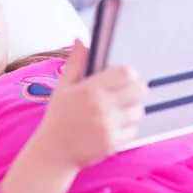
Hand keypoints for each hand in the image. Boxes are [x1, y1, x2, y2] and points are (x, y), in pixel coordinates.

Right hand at [37, 39, 147, 167]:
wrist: (53, 152)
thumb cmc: (58, 117)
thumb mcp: (63, 87)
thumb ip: (76, 63)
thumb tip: (80, 40)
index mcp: (89, 89)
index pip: (126, 73)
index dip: (128, 74)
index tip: (122, 78)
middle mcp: (101, 107)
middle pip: (139, 90)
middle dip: (135, 90)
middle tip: (124, 94)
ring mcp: (109, 126)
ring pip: (138, 112)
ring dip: (131, 111)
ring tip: (115, 113)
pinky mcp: (113, 143)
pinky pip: (133, 131)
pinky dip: (127, 129)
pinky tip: (112, 128)